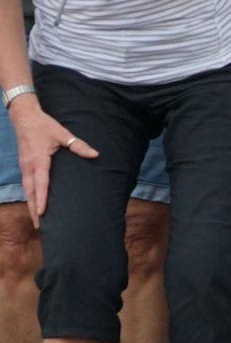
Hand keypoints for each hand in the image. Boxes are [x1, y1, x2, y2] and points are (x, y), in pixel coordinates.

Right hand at [11, 100, 98, 227]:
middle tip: (39, 226)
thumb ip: (78, 145)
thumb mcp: (62, 133)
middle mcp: (29, 166)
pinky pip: (27, 184)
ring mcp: (25, 166)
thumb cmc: (44, 125)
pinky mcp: (25, 165)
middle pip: (31, 192)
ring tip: (37, 220)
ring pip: (27, 189)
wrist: (24, 116)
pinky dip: (31, 195)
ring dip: (31, 204)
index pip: (41, 183)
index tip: (42, 212)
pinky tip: (35, 203)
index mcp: (38, 160)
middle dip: (34, 209)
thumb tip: (95, 155)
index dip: (42, 198)